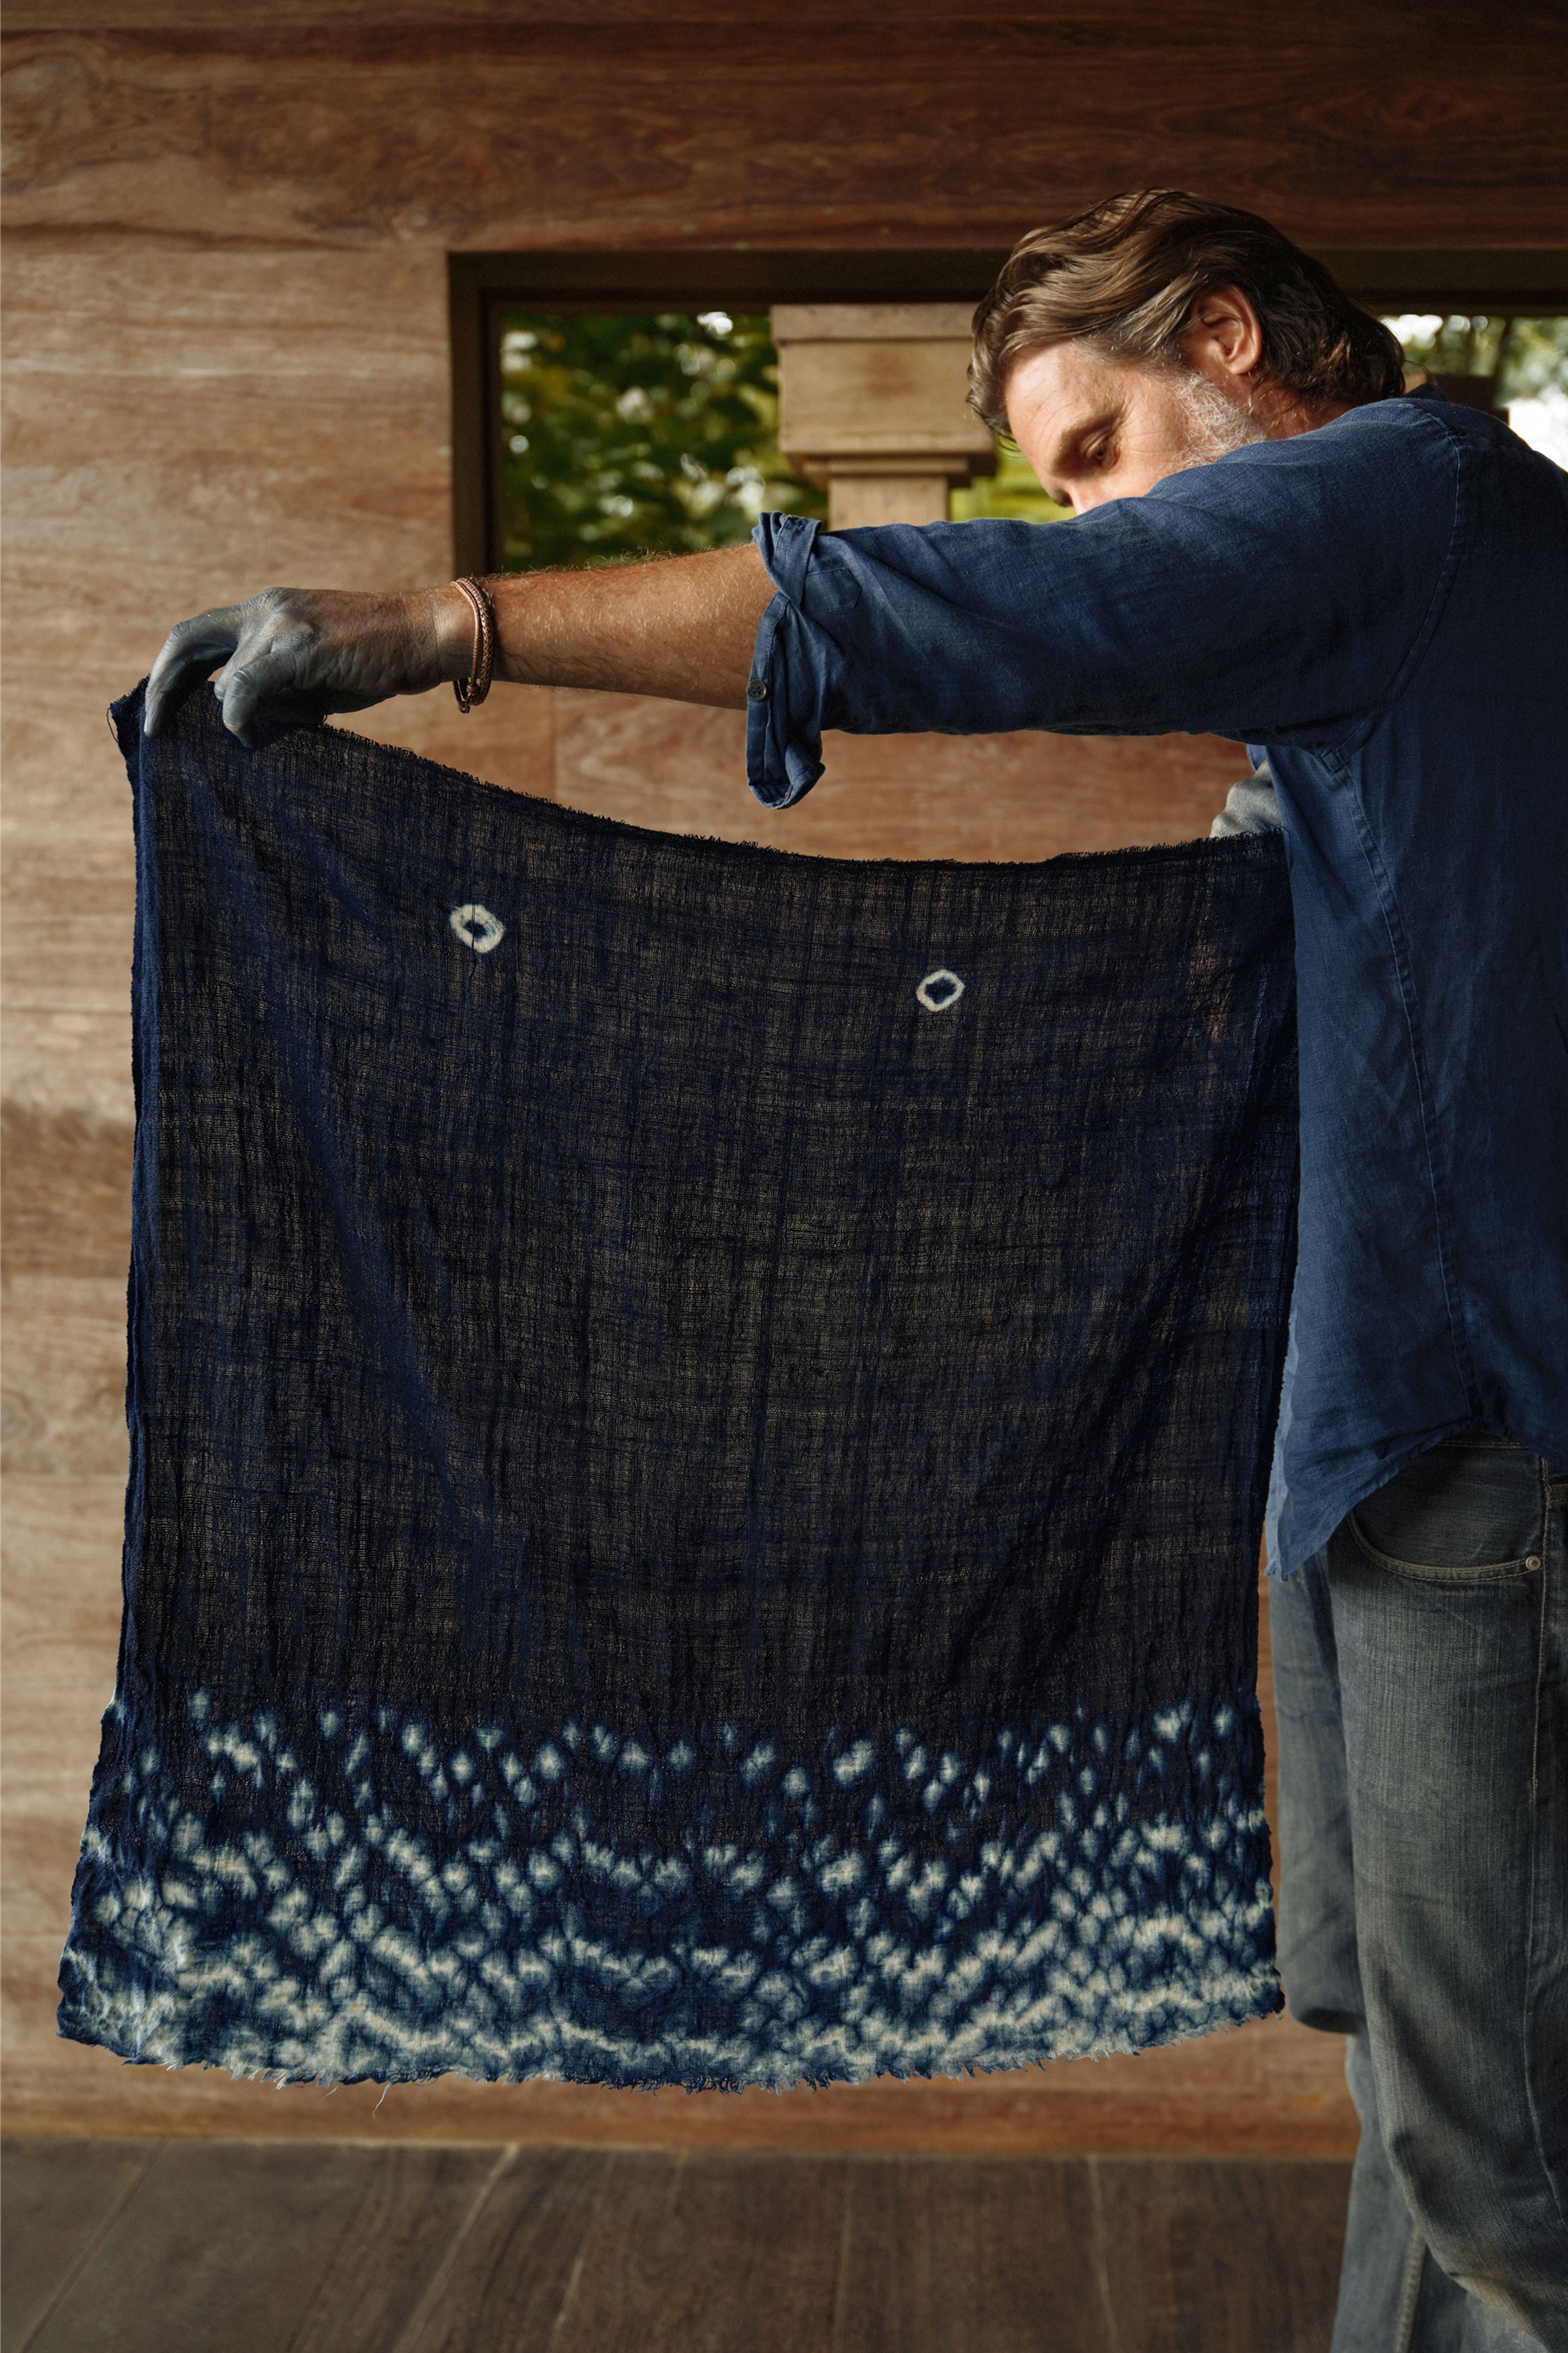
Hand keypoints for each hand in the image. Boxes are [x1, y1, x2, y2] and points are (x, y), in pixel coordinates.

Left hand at [143, 585, 469, 746]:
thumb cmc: (376, 660)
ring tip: (280, 728)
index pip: (200, 634)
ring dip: (240, 716)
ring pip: (226, 680)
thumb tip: (233, 721)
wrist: (423, 636)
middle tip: (156, 729)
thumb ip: (273, 687)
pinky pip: (242, 690)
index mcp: (267, 609)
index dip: (175, 670)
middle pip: (187, 640)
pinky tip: (249, 736)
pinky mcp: (294, 648)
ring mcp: (278, 625)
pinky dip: (237, 718)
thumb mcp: (314, 674)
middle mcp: (264, 609)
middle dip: (163, 686)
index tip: (168, 706)